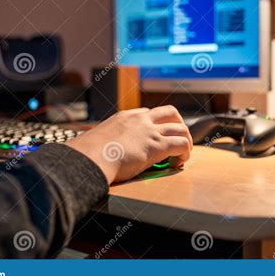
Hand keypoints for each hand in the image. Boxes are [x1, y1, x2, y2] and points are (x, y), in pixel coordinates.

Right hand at [66, 106, 192, 183]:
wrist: (91, 158)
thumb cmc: (88, 154)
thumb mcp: (95, 140)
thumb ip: (101, 142)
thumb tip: (89, 151)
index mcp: (125, 117)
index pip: (148, 113)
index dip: (156, 124)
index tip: (156, 135)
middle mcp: (140, 120)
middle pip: (170, 112)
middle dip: (178, 124)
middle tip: (179, 138)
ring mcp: (150, 131)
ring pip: (181, 128)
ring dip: (186, 140)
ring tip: (184, 152)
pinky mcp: (157, 146)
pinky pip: (181, 144)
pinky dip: (185, 152)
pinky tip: (179, 162)